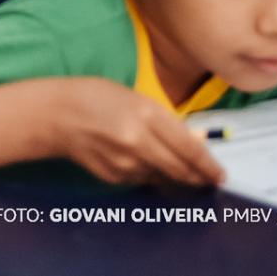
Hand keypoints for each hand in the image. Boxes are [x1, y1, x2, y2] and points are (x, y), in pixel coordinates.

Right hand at [46, 77, 222, 187]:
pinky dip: (149, 174)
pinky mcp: (114, 177)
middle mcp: (139, 143)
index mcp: (146, 115)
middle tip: (208, 178)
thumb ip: (165, 121)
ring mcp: (126, 163)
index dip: (210, 165)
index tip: (221, 175)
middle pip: (181, 170)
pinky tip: (139, 160)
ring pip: (164, 178)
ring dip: (174, 175)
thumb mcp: (134, 98)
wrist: (55, 115)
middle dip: (198, 177)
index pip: (190, 149)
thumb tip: (195, 142)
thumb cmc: (94, 96)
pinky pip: (142, 180)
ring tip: (174, 166)